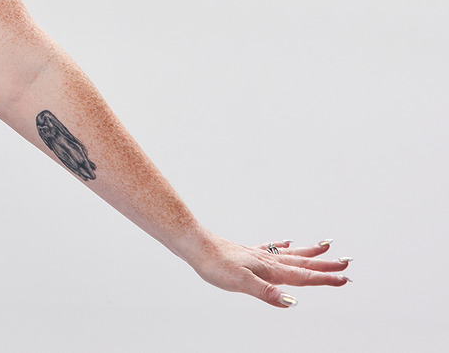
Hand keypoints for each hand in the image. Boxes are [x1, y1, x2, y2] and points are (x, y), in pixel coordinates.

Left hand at [189, 236, 351, 306]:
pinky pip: (272, 248)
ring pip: (291, 254)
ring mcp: (258, 255)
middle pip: (302, 264)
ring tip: (327, 247)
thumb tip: (292, 301)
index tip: (345, 279)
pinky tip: (288, 242)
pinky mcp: (248, 252)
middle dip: (326, 265)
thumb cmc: (215, 264)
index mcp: (270, 269)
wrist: (195, 245)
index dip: (324, 279)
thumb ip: (267, 293)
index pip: (303, 277)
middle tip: (347, 262)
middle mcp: (268, 260)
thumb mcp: (240, 283)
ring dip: (310, 253)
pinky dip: (284, 246)